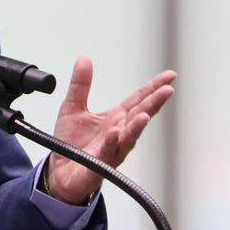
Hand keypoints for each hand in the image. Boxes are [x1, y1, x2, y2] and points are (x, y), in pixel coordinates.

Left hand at [45, 56, 175, 203]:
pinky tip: (116, 132)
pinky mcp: (100, 164)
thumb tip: (84, 59)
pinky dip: (113, 142)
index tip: (169, 76)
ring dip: (138, 125)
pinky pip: (108, 152)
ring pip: (129, 136)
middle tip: (167, 90)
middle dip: (154, 103)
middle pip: (140, 115)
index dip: (153, 87)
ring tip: (146, 114)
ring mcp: (112, 149)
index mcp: (114, 117)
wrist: (60, 171)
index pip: (138, 99)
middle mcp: (118, 132)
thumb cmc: (71, 142)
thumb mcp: (72, 106)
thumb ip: (80, 84)